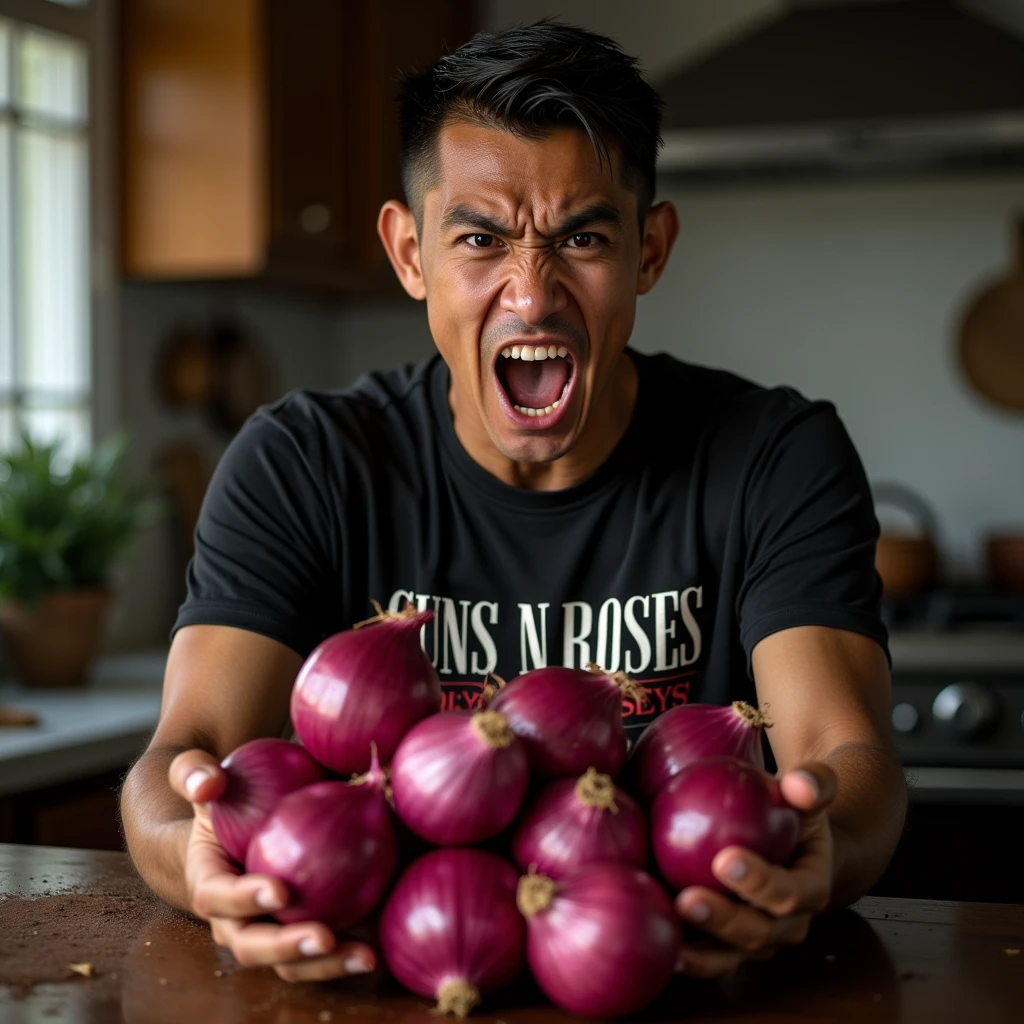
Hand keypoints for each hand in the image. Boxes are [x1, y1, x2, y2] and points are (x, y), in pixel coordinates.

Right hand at [168, 749, 376, 981]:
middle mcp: (234, 918)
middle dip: (286, 948)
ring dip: (325, 966)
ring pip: (291, 963)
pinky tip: (383, 943)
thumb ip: (193, 771)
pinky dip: (349, 952)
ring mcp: (270, 931)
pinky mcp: (302, 931)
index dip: (243, 899)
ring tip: (364, 955)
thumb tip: (207, 784)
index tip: (280, 890)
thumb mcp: (208, 778)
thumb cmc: (227, 796)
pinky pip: (323, 950)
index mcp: (209, 881)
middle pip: (253, 945)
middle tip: (323, 937)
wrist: (243, 822)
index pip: (218, 895)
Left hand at [674, 762, 835, 977]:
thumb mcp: (807, 795)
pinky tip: (651, 939)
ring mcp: (755, 942)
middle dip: (722, 921)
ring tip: (666, 930)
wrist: (791, 848)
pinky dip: (682, 956)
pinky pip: (704, 957)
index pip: (788, 892)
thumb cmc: (793, 813)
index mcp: (809, 890)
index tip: (725, 858)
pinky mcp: (726, 947)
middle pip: (756, 933)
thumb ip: (813, 784)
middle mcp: (785, 926)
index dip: (759, 882)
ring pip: (728, 956)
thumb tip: (801, 783)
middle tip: (687, 900)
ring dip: (698, 951)